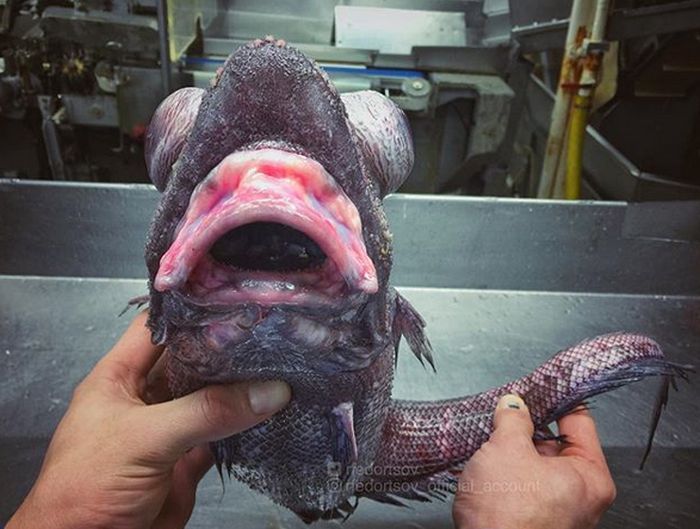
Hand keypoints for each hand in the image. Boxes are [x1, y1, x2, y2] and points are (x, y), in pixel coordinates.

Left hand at [7, 312, 290, 528]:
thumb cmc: (90, 483)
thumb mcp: (145, 437)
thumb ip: (206, 411)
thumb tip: (270, 391)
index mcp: (121, 376)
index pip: (159, 328)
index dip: (193, 311)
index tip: (238, 300)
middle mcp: (148, 396)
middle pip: (193, 361)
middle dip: (229, 348)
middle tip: (273, 330)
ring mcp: (171, 428)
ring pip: (212, 397)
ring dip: (243, 386)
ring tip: (284, 362)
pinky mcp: (190, 459)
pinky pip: (224, 432)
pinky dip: (249, 422)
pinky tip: (275, 407)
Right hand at [452, 394, 615, 528]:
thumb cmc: (505, 515)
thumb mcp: (507, 448)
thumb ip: (513, 418)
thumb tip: (513, 404)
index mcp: (591, 476)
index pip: (579, 420)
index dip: (555, 398)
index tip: (538, 385)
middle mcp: (582, 495)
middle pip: (556, 441)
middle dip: (529, 426)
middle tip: (507, 410)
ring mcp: (559, 508)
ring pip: (538, 462)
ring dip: (515, 448)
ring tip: (493, 437)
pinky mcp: (536, 517)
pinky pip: (526, 482)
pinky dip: (509, 469)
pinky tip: (490, 462)